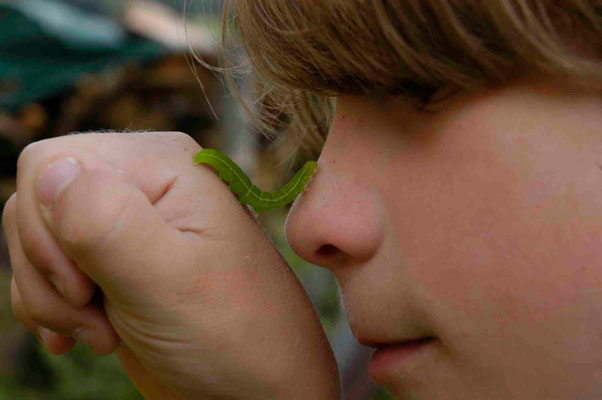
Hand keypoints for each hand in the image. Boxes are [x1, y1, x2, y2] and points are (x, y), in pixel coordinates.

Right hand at [3, 132, 339, 398]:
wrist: (253, 382)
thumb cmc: (232, 334)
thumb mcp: (171, 280)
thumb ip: (109, 222)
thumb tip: (53, 172)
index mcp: (162, 165)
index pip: (51, 164)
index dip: (49, 230)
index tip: (87, 288)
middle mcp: (142, 183)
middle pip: (37, 203)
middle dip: (50, 270)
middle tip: (96, 315)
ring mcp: (127, 223)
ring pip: (37, 239)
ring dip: (52, 296)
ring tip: (103, 332)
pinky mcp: (115, 261)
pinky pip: (49, 268)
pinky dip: (55, 307)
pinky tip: (90, 334)